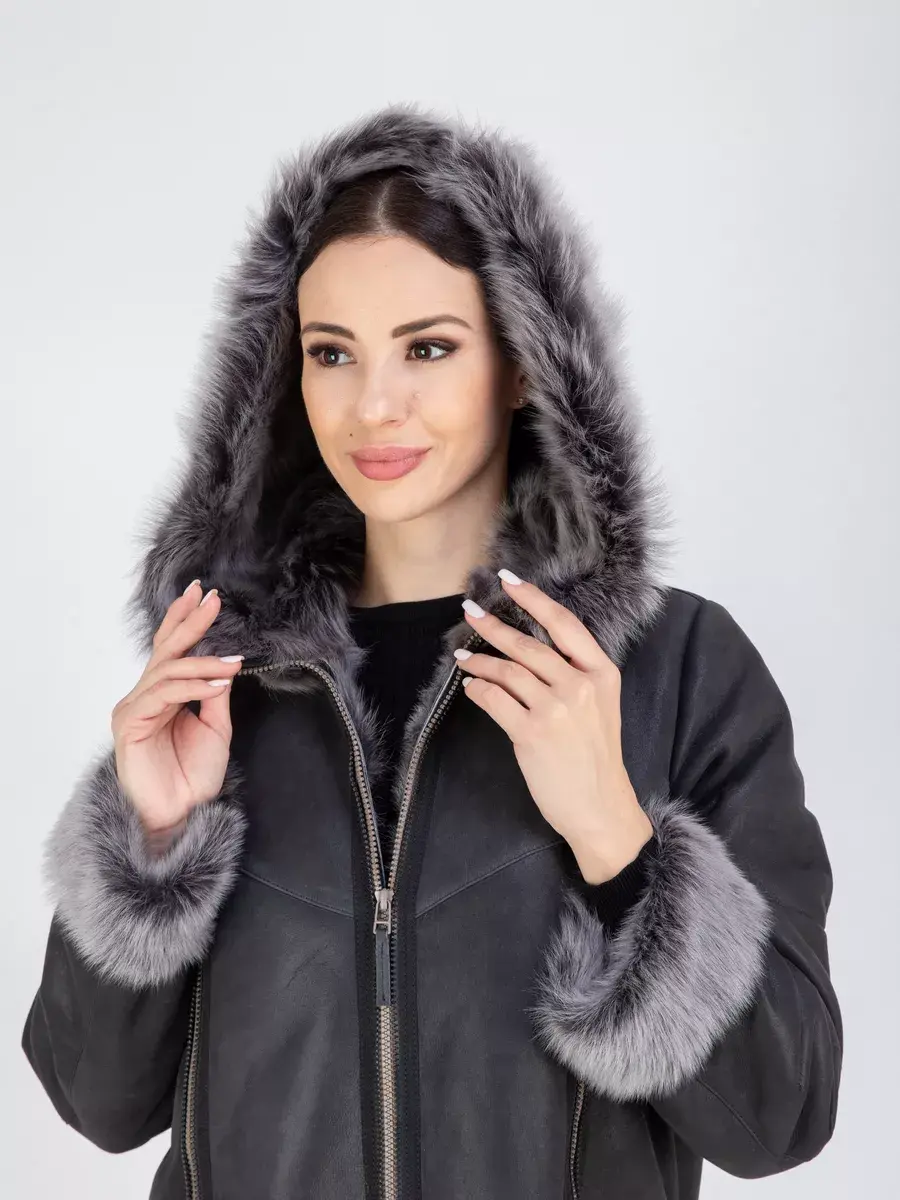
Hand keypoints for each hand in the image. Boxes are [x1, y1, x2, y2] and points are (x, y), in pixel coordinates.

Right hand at [110, 582, 243, 840]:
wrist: (182, 815)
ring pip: (168, 671)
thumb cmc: (194, 777)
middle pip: (165, 651)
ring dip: (203, 663)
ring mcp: (134, 709)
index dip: (184, 621)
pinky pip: (163, 695)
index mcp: (162, 695)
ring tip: (233, 664)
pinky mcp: (130, 725)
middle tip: (210, 599)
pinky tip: (217, 684)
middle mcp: (144, 697)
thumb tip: (224, 663)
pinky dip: (193, 686)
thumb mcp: (216, 727)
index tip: (201, 594)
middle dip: (189, 622)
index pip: (171, 650)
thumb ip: (215, 694)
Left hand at [456, 570, 653, 882]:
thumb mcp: (599, 708)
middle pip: (529, 644)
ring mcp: (557, 709)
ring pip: (508, 671)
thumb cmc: (595, 759)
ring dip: (480, 661)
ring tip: (463, 656)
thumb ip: (574, 676)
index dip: (534, 598)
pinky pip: (495, 699)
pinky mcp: (533, 733)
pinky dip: (479, 689)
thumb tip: (528, 651)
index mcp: (602, 674)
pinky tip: (472, 687)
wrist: (601, 808)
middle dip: (494, 625)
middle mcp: (581, 686)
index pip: (564, 625)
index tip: (509, 580)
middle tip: (470, 610)